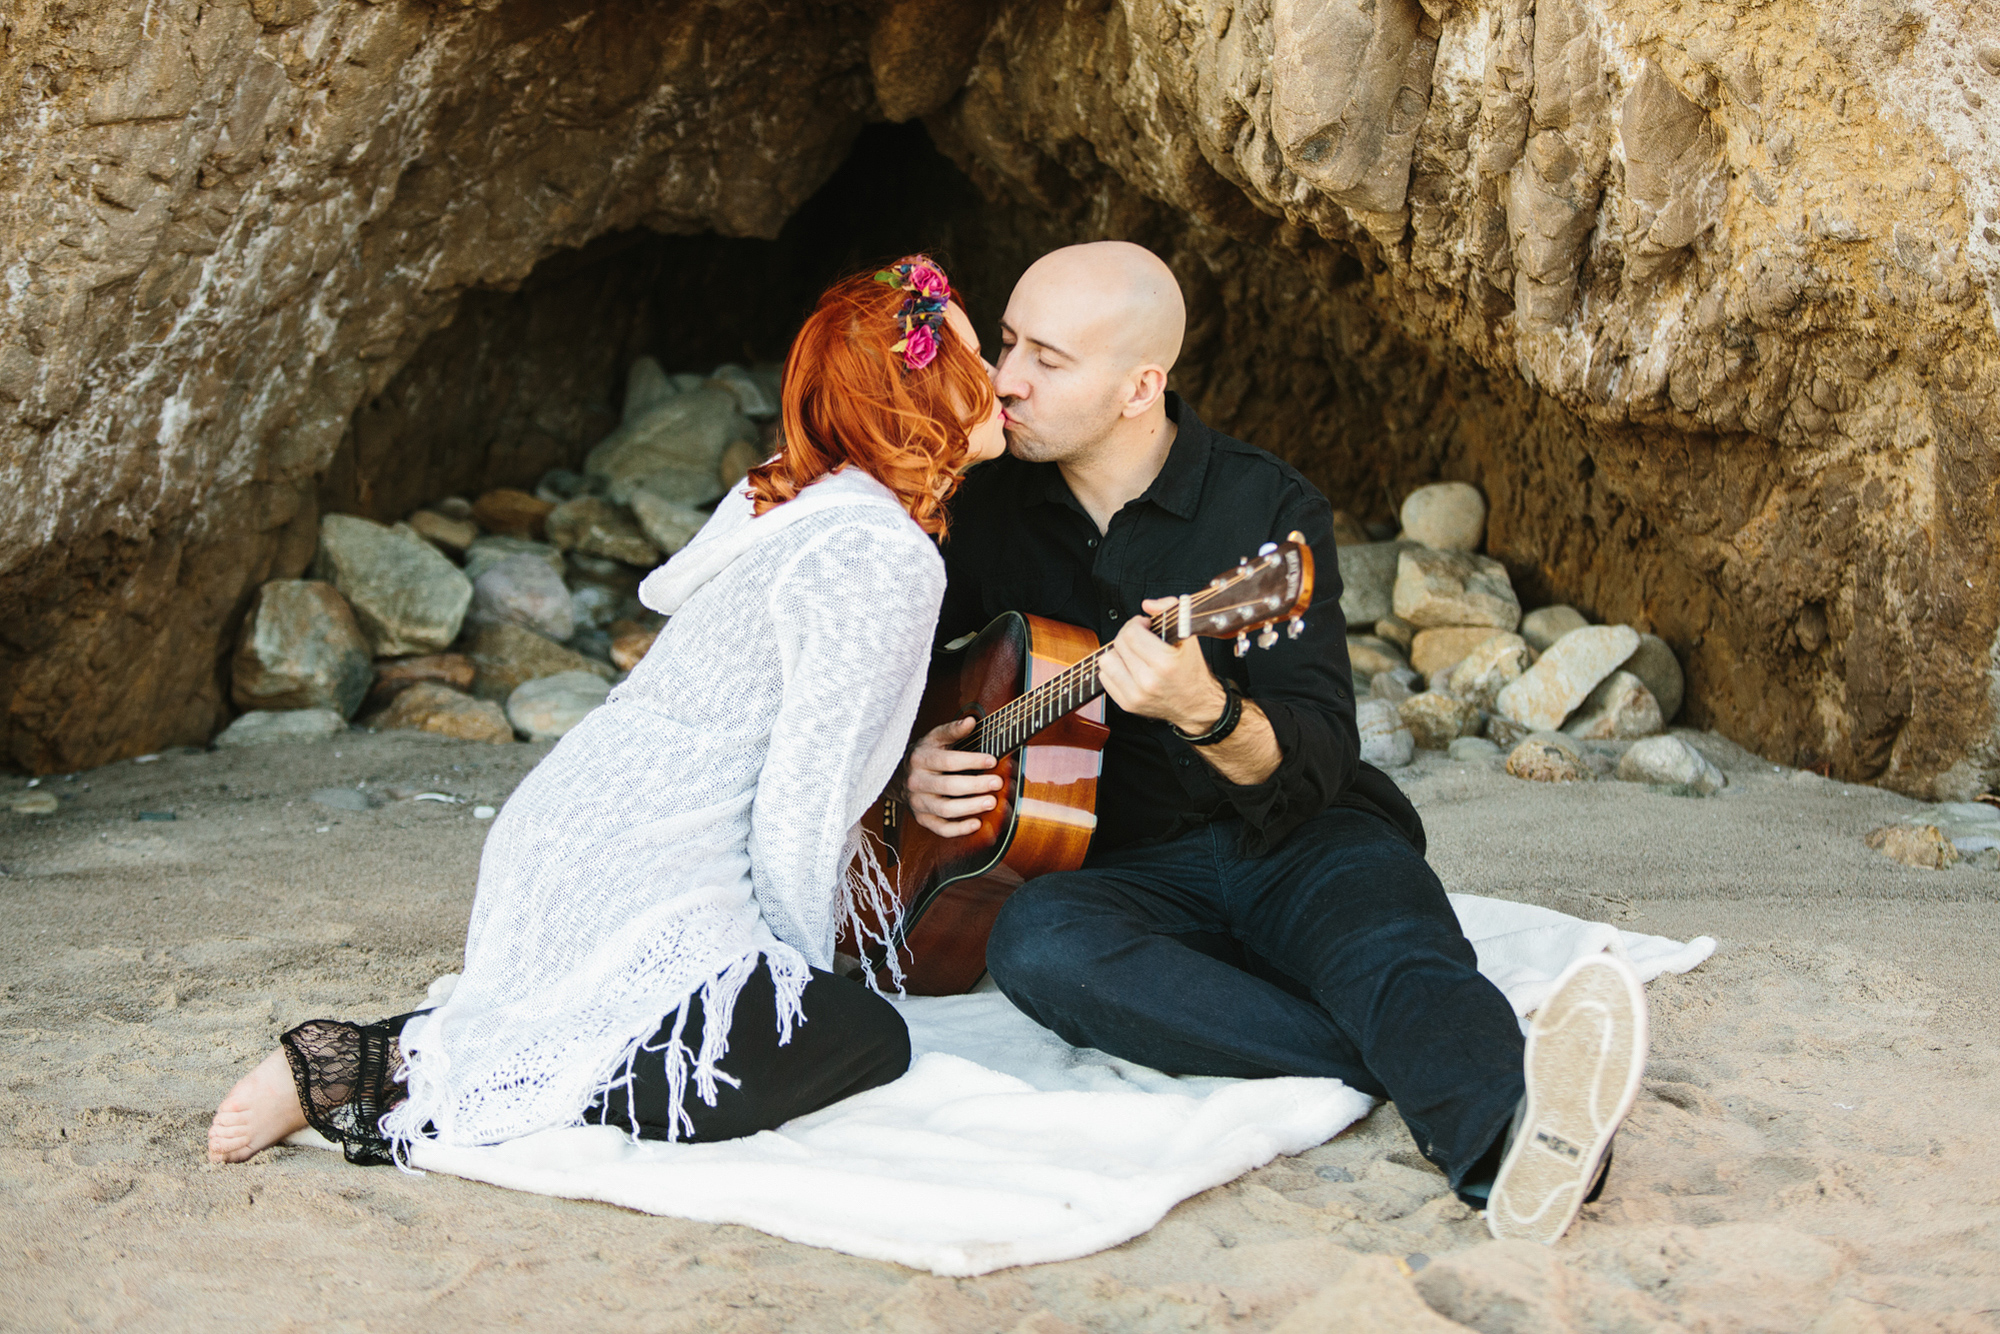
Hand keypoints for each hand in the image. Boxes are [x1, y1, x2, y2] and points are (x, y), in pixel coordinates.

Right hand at [903, 716, 1002, 837]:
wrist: (898, 776)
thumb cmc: (924, 755)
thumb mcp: (933, 738)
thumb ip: (952, 730)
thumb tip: (970, 721)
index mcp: (920, 759)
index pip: (947, 761)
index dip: (971, 760)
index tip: (993, 760)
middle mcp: (916, 782)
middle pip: (947, 786)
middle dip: (975, 785)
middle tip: (997, 783)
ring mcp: (918, 802)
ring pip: (945, 810)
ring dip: (971, 807)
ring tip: (992, 802)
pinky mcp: (922, 819)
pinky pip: (940, 828)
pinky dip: (959, 829)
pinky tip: (977, 823)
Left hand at [1098, 598, 1228, 732]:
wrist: (1198, 706)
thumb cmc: (1193, 671)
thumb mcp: (1190, 636)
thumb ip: (1171, 610)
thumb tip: (1147, 605)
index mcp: (1165, 664)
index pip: (1132, 633)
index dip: (1137, 623)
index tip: (1146, 625)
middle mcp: (1148, 682)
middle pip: (1118, 644)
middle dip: (1128, 634)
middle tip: (1141, 637)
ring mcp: (1135, 695)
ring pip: (1106, 661)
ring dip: (1118, 653)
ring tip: (1133, 653)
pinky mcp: (1127, 705)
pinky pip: (1105, 678)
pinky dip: (1115, 670)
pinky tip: (1129, 668)